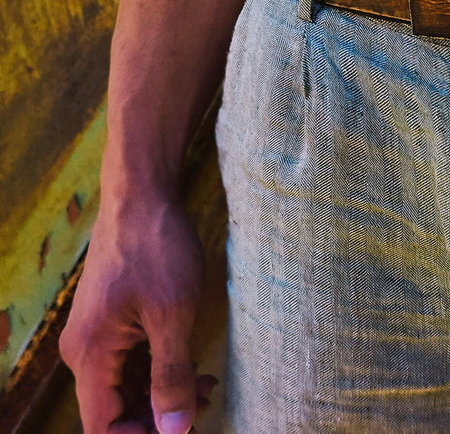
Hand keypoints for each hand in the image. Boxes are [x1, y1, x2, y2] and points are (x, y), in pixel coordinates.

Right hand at [60, 197, 207, 433]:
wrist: (143, 196)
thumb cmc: (157, 248)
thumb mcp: (174, 315)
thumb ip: (172, 376)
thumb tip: (176, 430)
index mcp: (90, 354)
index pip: (103, 426)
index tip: (183, 427)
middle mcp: (85, 350)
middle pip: (115, 408)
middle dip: (159, 414)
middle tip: (206, 402)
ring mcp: (98, 334)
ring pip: (126, 385)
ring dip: (164, 392)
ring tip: (207, 384)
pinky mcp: (113, 319)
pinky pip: (131, 360)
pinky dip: (160, 368)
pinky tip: (194, 364)